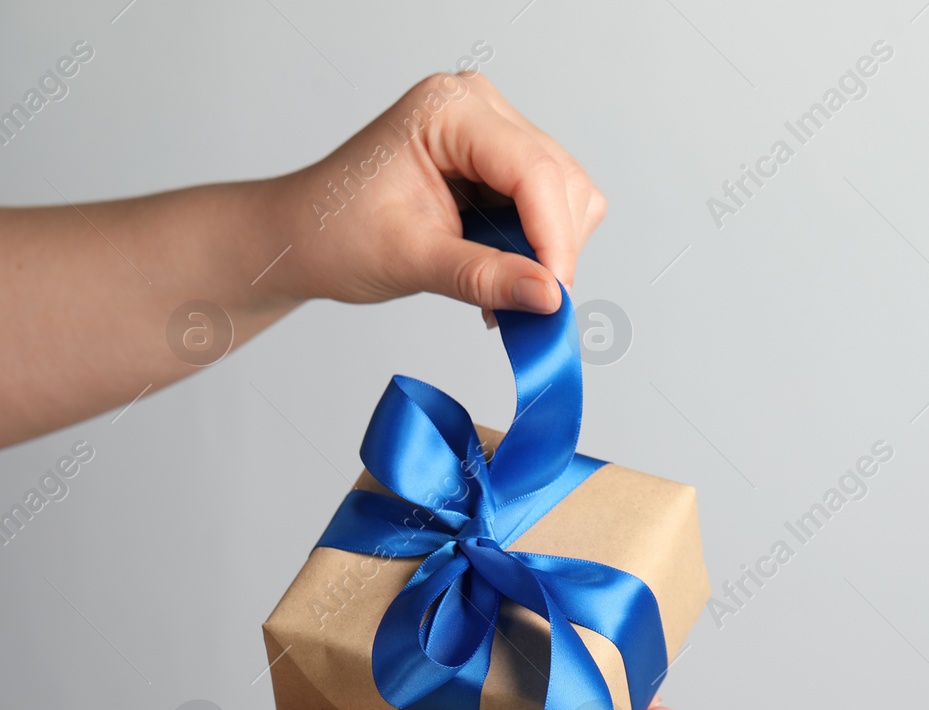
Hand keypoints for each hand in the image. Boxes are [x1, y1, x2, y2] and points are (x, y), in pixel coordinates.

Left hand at [0, 70, 605, 441]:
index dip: (553, 242)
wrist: (284, 239)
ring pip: (568, 196)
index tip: (553, 302)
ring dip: (545, 252)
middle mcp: (475, 107)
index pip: (539, 174)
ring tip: (497, 292)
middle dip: (553, 248)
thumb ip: (485, 278)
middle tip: (525, 307)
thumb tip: (550, 303)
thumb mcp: (409, 259)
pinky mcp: (488, 166)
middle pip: (567, 181)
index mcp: (454, 106)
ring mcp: (485, 133)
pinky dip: (534, 250)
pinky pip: (546, 210)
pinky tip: (498, 278)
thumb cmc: (322, 235)